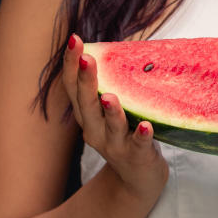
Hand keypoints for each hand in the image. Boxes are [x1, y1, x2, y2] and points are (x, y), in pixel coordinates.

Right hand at [61, 35, 168, 203]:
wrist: (138, 178)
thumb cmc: (125, 134)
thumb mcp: (110, 110)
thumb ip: (108, 85)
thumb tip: (117, 46)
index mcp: (86, 114)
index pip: (72, 86)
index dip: (71, 64)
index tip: (74, 39)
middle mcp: (94, 129)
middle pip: (86, 104)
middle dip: (86, 81)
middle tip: (87, 58)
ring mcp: (114, 145)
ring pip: (110, 126)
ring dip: (110, 111)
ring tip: (109, 96)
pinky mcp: (136, 156)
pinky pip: (138, 145)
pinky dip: (141, 135)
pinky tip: (146, 126)